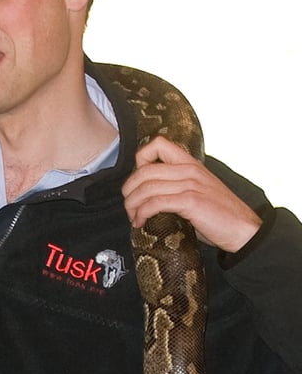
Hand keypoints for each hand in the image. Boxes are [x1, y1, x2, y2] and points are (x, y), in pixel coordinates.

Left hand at [122, 136, 261, 252]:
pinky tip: (141, 222)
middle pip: (144, 170)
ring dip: (132, 205)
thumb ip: (176, 183)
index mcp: (191, 163)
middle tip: (129, 206)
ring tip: (134, 217)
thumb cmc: (219, 214)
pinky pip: (155, 203)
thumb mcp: (197, 189)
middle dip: (129, 189)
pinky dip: (142, 213)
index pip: (158, 144)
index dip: (140, 159)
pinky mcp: (190, 201)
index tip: (137, 180)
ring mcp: (190, 184)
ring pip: (146, 188)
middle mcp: (189, 170)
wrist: (244, 230)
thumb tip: (147, 190)